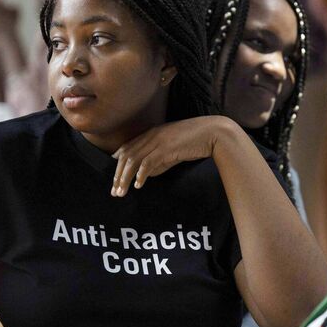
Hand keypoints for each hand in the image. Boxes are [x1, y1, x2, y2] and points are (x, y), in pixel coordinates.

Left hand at [110, 116, 230, 196]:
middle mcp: (151, 136)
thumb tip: (144, 175)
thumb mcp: (172, 152)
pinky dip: (141, 175)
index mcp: (151, 134)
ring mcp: (158, 141)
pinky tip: (138, 185)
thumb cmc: (195, 143)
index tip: (113, 178)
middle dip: (118, 175)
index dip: (117, 164)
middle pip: (126, 155)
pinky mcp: (167, 148)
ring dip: (125, 178)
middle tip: (114, 191)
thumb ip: (158, 161)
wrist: (213, 134)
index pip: (127, 148)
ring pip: (134, 160)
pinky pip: (149, 162)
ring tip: (121, 192)